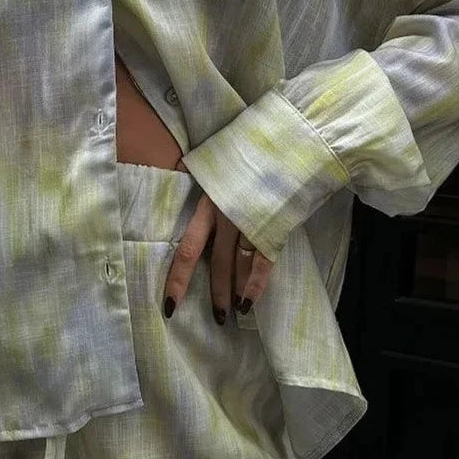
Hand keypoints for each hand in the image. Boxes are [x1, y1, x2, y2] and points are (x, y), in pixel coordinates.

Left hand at [166, 160, 274, 322]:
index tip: (170, 304)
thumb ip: (196, 178)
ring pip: (239, 265)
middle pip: (214, 263)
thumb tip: (175, 186)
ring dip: (235, 291)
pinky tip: (250, 301)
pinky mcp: (276, 226)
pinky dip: (257, 284)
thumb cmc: (247, 151)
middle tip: (215, 318)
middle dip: (214, 293)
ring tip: (233, 312)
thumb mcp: (214, 162)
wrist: (288, 140)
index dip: (178, 279)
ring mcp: (253, 222)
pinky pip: (265, 261)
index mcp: (208, 203)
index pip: (187, 249)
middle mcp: (227, 217)